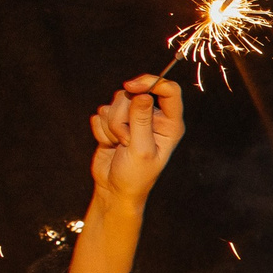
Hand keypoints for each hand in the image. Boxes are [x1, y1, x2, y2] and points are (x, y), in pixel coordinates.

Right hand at [88, 75, 184, 206]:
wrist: (114, 190)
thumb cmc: (135, 175)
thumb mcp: (141, 149)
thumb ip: (142, 120)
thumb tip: (144, 95)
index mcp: (170, 124)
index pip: (169, 90)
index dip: (150, 83)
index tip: (130, 87)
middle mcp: (154, 118)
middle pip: (134, 94)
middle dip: (122, 115)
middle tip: (125, 139)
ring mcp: (133, 119)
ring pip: (115, 102)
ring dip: (111, 125)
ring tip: (119, 144)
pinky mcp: (114, 123)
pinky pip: (101, 113)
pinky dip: (101, 129)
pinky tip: (109, 144)